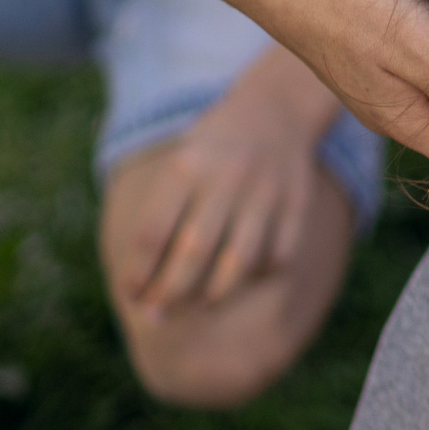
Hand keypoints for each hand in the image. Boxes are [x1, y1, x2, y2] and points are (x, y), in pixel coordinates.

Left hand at [115, 47, 339, 321]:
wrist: (275, 111)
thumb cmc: (211, 151)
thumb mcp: (178, 166)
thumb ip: (161, 215)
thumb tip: (142, 282)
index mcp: (186, 168)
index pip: (152, 234)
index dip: (138, 273)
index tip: (131, 296)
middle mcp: (226, 180)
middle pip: (192, 254)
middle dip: (169, 294)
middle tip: (156, 318)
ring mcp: (266, 194)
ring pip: (238, 262)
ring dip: (214, 294)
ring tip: (199, 305)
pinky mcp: (297, 205)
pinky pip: (278, 256)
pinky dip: (259, 275)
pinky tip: (244, 278)